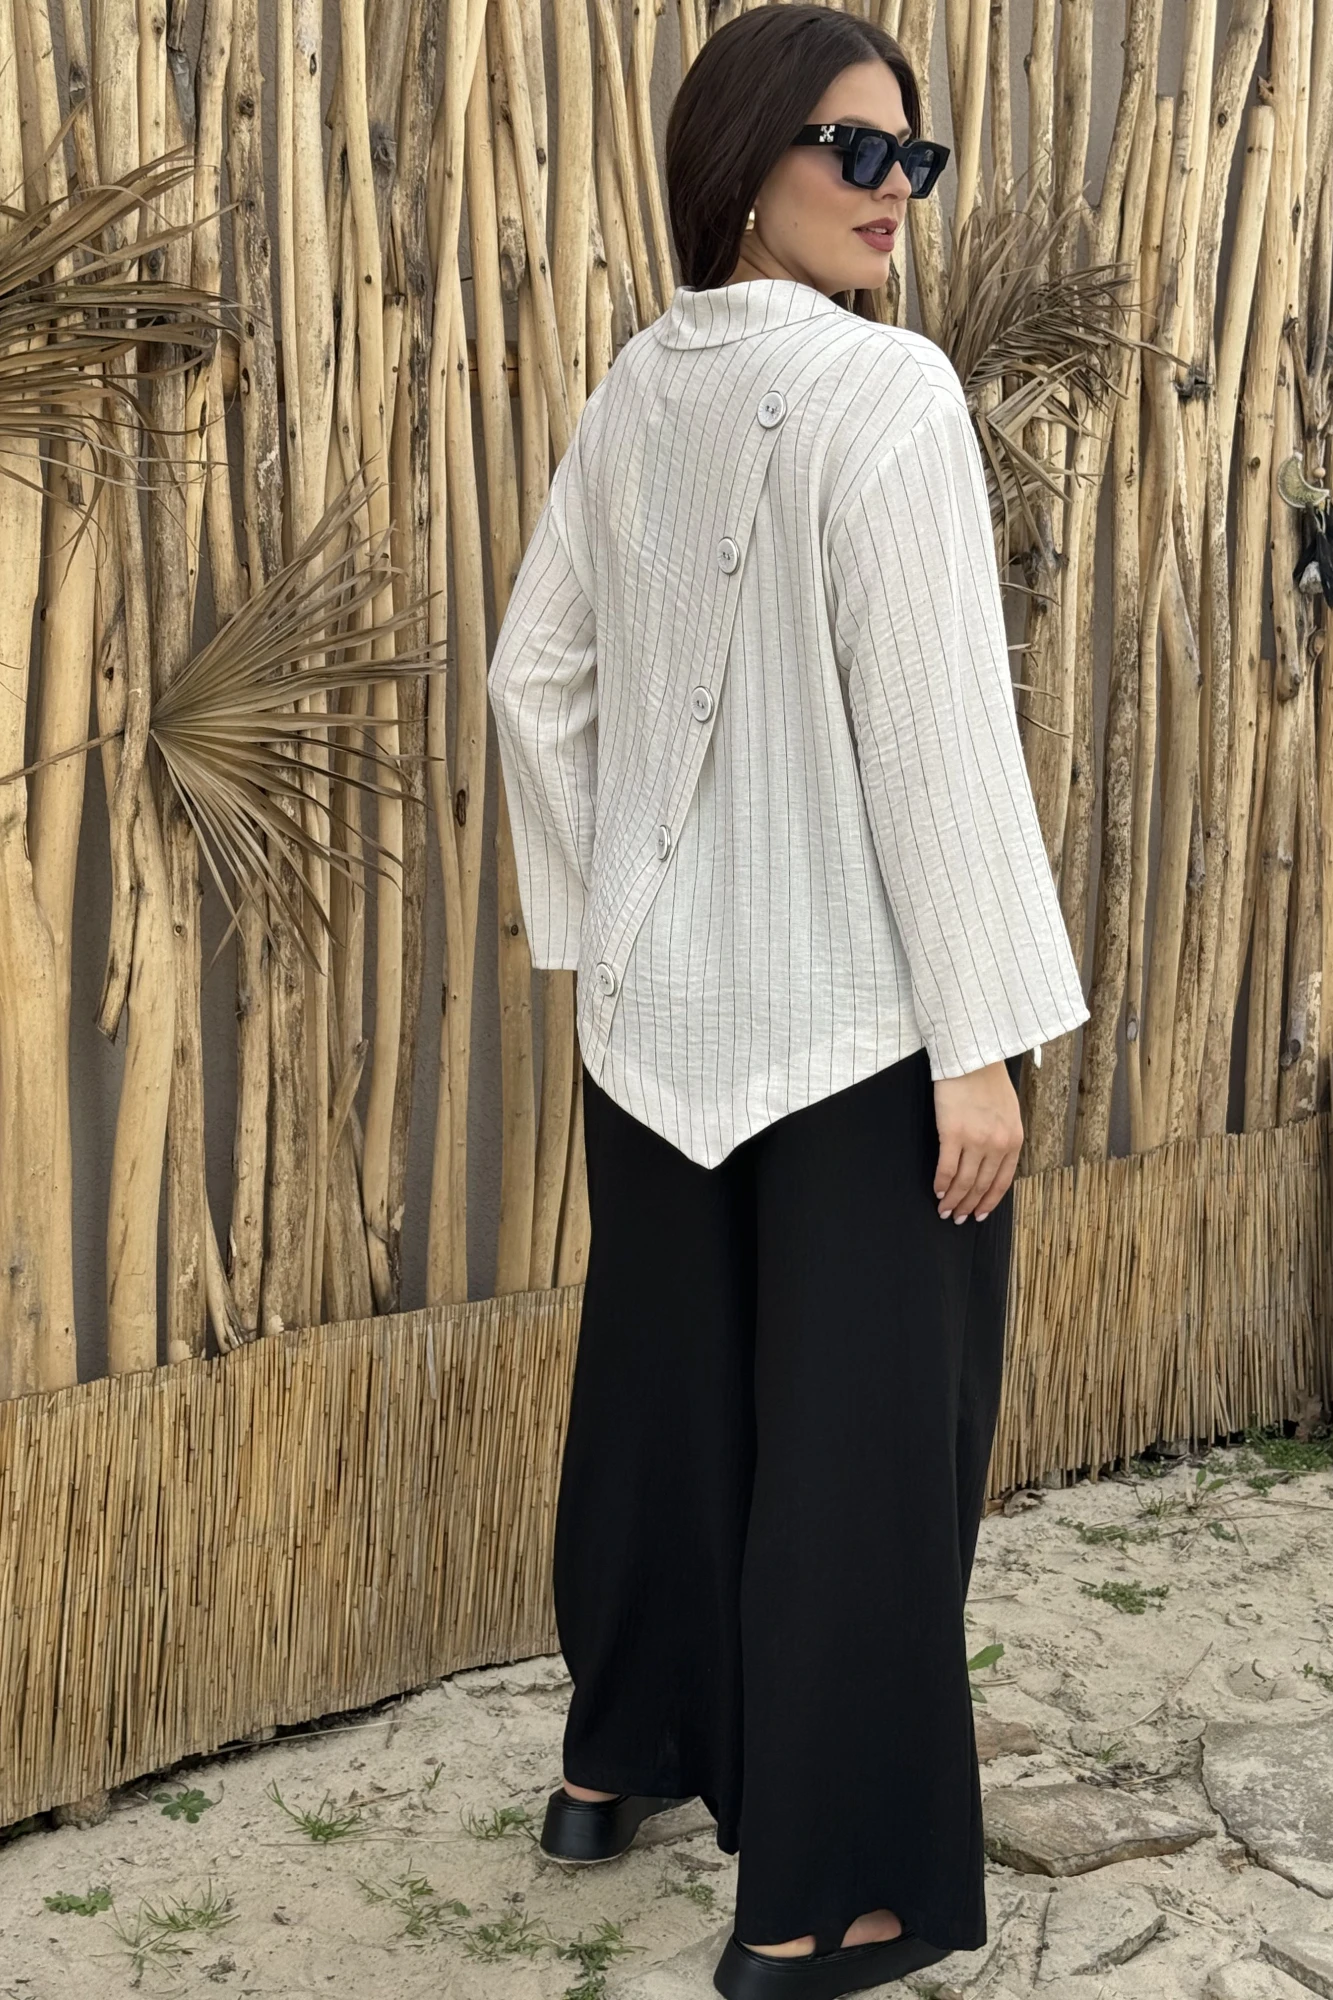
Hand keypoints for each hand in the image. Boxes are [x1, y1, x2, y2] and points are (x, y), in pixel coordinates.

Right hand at [932, 1060, 1022, 1221]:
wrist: (972, 1058)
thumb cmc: (988, 1081)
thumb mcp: (1008, 1112)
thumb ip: (1004, 1138)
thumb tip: (992, 1162)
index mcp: (1013, 1140)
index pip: (1001, 1182)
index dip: (988, 1202)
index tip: (978, 1214)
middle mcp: (997, 1144)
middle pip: (981, 1185)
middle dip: (968, 1205)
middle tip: (957, 1218)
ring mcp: (975, 1140)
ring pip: (964, 1181)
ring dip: (953, 1199)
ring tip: (944, 1210)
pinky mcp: (952, 1133)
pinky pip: (947, 1167)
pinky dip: (941, 1183)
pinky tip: (937, 1190)